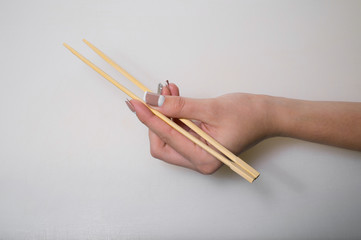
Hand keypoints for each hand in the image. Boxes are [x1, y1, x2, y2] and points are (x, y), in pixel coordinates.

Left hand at [129, 83, 275, 173]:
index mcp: (204, 159)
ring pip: (169, 137)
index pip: (166, 138)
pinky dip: (174, 115)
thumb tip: (153, 101)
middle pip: (162, 144)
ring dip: (164, 113)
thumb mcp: (211, 108)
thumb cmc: (248, 114)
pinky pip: (179, 131)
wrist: (268, 116)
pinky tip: (173, 97)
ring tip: (167, 90)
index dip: (148, 119)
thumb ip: (179, 106)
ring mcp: (199, 155)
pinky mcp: (199, 145)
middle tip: (152, 97)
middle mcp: (199, 162)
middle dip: (155, 119)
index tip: (135, 102)